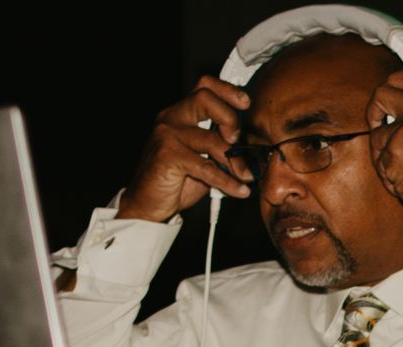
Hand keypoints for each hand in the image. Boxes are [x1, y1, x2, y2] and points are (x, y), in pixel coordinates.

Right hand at [118, 77, 252, 222]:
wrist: (149, 203)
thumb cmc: (178, 179)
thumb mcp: (204, 157)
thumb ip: (221, 145)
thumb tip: (253, 148)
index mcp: (181, 114)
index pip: (203, 87)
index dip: (226, 90)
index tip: (245, 102)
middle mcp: (172, 118)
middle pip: (206, 99)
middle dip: (230, 119)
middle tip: (239, 142)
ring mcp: (167, 135)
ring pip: (212, 139)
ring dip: (236, 162)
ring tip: (247, 178)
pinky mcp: (168, 156)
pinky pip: (207, 167)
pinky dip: (228, 181)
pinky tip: (239, 190)